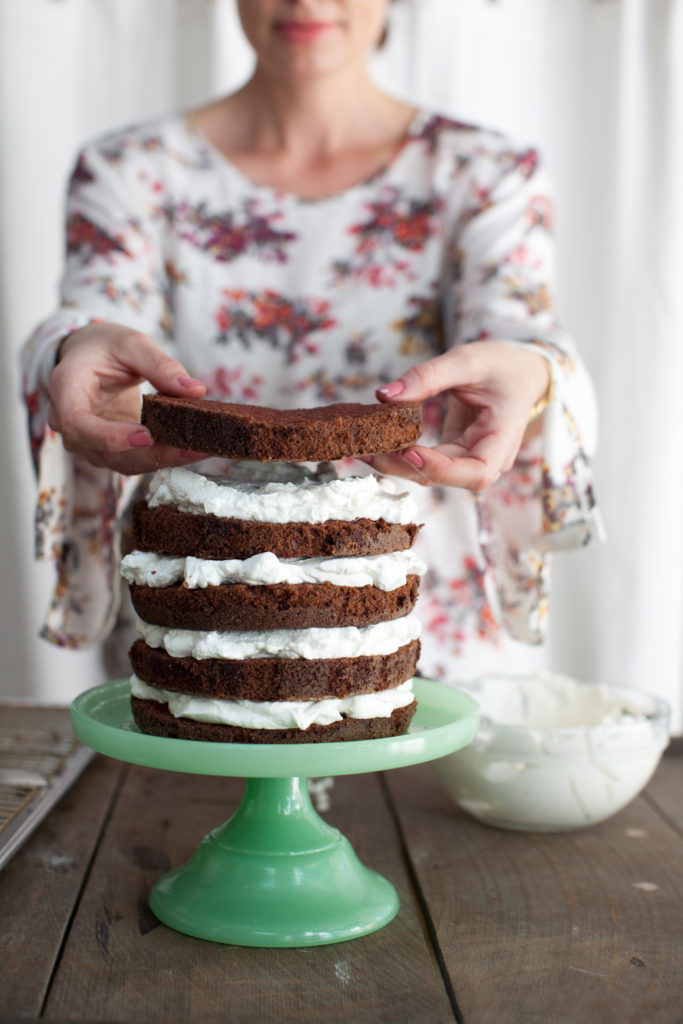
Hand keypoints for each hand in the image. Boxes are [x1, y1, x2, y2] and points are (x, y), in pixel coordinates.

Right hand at [47, 323, 206, 473]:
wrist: (89, 358)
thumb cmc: (103, 347)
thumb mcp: (131, 343)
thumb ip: (160, 365)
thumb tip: (195, 390)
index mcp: (66, 391)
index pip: (78, 425)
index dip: (111, 437)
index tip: (147, 435)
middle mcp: (71, 424)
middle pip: (106, 453)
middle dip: (152, 455)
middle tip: (192, 447)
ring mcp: (89, 442)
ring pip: (123, 462)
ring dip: (162, 460)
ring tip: (199, 448)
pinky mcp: (110, 450)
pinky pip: (135, 460)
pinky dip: (163, 457)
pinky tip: (191, 448)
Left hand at [370, 341, 550, 489]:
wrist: (519, 373)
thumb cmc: (501, 365)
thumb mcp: (467, 360)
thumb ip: (428, 375)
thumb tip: (383, 394)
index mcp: (503, 437)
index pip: (477, 471)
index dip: (442, 469)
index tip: (410, 451)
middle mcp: (489, 458)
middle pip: (447, 477)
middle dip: (406, 467)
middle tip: (368, 451)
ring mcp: (471, 460)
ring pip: (432, 474)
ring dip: (398, 465)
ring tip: (363, 449)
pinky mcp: (455, 454)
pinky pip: (427, 462)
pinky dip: (402, 456)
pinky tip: (376, 444)